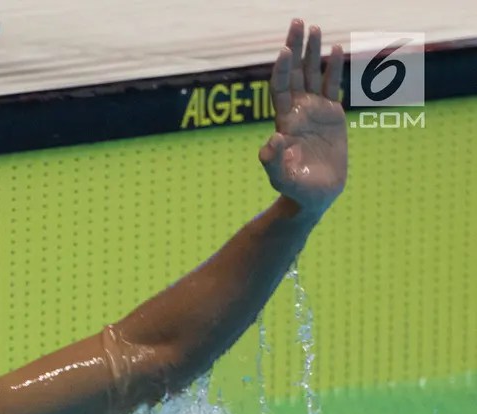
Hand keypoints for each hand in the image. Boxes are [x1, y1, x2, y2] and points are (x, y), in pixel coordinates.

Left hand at [260, 19, 347, 214]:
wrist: (315, 194)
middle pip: (294, 72)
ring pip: (313, 74)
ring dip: (313, 51)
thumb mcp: (280, 177)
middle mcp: (297, 110)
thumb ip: (273, 161)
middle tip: (298, 22)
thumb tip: (272, 140)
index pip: (279, 88)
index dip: (280, 70)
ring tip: (315, 28)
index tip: (283, 50)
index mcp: (284, 121)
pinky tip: (337, 49)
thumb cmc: (294, 187)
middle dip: (295, 47)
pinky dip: (335, 68)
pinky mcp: (333, 114)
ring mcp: (315, 110)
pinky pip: (334, 85)